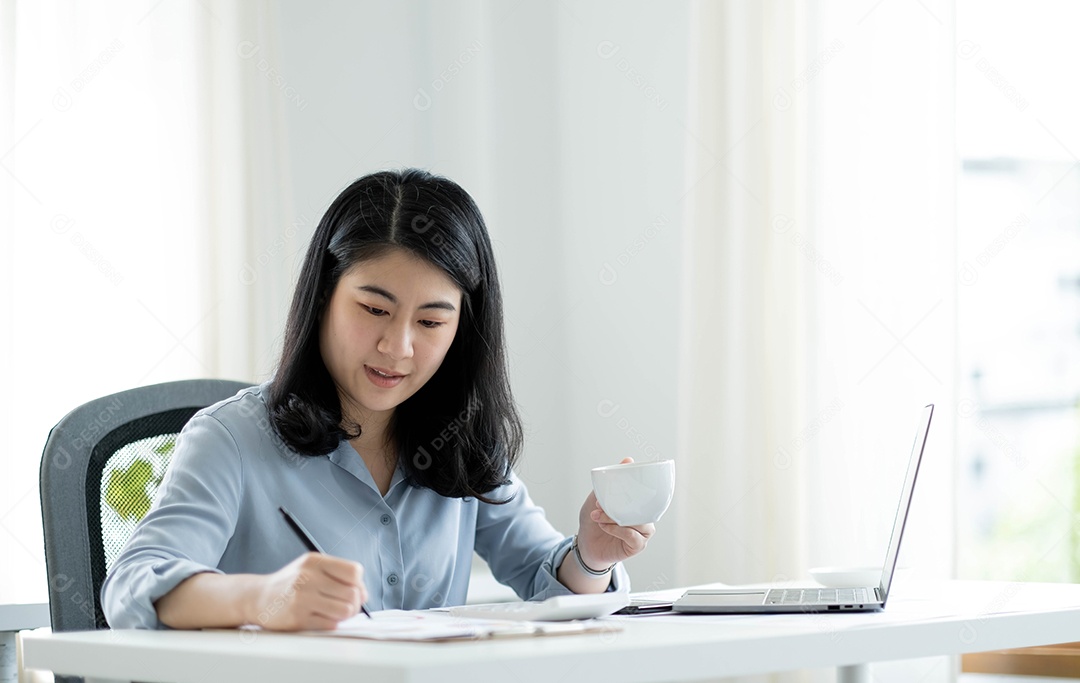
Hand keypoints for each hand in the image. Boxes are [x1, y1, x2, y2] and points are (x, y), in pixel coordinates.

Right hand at [249, 552, 367, 630]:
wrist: (258, 598)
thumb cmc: (291, 583)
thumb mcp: (311, 568)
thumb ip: (337, 575)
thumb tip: (364, 594)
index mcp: (314, 561)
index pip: (354, 571)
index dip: (359, 584)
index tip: (353, 590)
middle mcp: (308, 577)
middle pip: (353, 593)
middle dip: (355, 603)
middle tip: (346, 606)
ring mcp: (302, 598)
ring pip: (345, 610)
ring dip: (345, 615)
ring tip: (335, 613)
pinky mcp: (298, 618)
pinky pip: (331, 624)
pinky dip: (331, 623)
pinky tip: (321, 618)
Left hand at [575, 457, 654, 570]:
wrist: (585, 545)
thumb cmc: (593, 521)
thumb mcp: (598, 497)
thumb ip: (611, 481)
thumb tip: (628, 460)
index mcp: (638, 505)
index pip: (647, 494)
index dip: (638, 487)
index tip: (623, 483)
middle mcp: (644, 518)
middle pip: (642, 508)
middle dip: (620, 505)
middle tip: (600, 504)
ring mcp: (642, 533)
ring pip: (639, 522)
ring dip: (615, 518)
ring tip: (599, 517)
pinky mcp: (638, 546)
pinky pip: (634, 537)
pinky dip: (618, 530)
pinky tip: (605, 527)